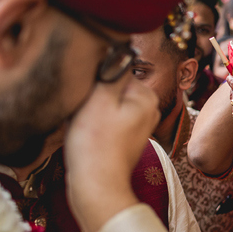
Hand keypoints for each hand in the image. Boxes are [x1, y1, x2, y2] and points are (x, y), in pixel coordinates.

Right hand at [64, 75, 159, 231]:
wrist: (96, 185)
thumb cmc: (95, 144)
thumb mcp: (100, 98)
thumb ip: (113, 70)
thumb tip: (121, 46)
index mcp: (146, 96)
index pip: (115, 68)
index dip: (93, 78)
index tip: (87, 95)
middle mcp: (148, 109)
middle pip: (110, 85)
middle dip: (92, 95)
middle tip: (84, 113)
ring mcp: (137, 124)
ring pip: (104, 102)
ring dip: (88, 109)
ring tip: (84, 125)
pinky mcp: (124, 137)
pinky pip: (103, 119)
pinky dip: (90, 122)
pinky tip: (85, 134)